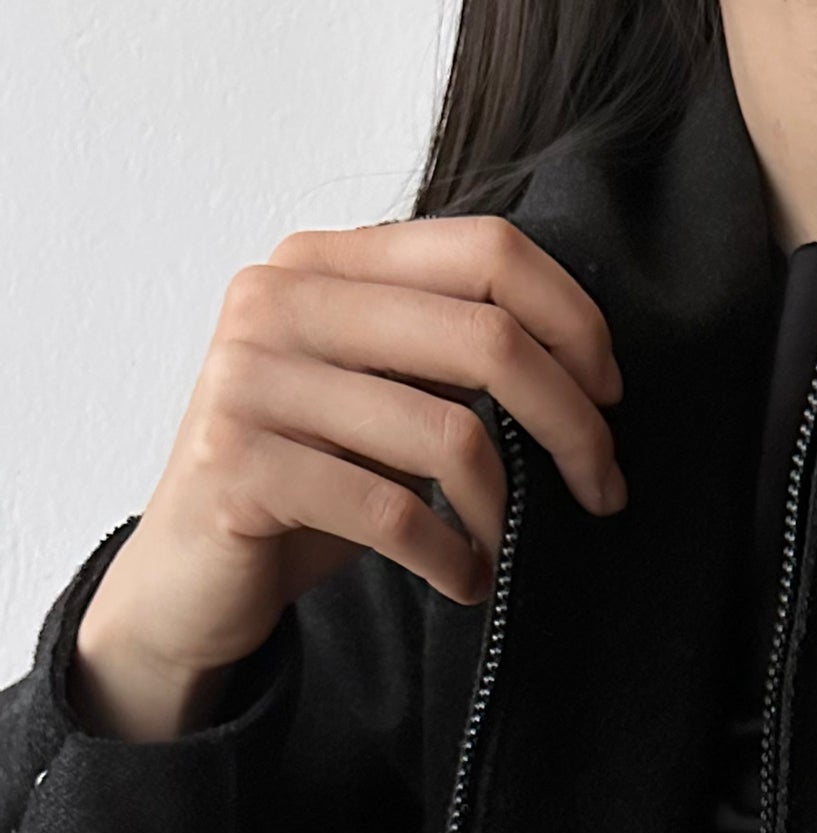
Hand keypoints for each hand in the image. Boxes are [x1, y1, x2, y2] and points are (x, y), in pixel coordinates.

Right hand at [72, 217, 625, 740]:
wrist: (190, 577)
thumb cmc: (306, 486)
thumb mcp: (382, 402)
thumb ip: (449, 358)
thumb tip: (584, 365)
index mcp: (321, 263)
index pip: (486, 251)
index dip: (573, 322)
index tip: (610, 398)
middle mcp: (279, 300)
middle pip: (485, 338)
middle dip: (571, 423)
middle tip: (603, 488)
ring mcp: (250, 379)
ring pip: (448, 435)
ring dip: (506, 513)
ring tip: (508, 551)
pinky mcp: (239, 467)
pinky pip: (394, 514)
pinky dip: (451, 559)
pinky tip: (462, 581)